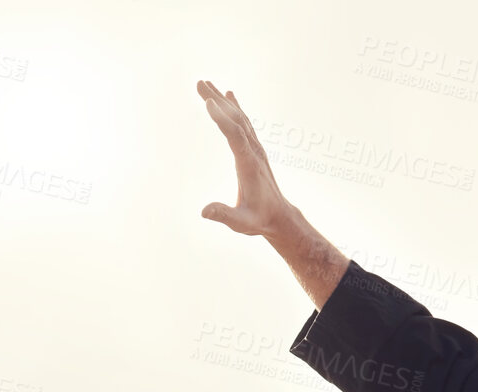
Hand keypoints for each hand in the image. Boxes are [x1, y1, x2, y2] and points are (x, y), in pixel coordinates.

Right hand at [197, 79, 296, 237]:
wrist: (278, 216)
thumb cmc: (258, 219)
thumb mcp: (240, 222)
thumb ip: (223, 214)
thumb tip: (204, 211)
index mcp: (249, 165)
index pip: (235, 136)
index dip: (222, 118)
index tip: (207, 102)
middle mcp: (253, 151)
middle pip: (235, 120)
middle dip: (216, 101)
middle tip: (198, 83)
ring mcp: (255, 149)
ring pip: (238, 118)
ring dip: (222, 100)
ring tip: (204, 84)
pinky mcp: (254, 149)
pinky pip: (243, 123)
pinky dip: (234, 108)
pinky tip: (227, 96)